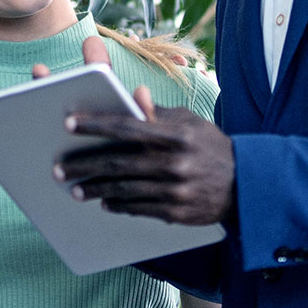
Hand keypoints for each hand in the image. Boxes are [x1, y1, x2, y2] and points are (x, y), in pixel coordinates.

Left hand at [42, 35, 234, 224]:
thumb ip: (157, 113)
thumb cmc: (211, 147)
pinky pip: (139, 208)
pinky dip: (118, 205)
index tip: (68, 124)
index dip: (95, 125)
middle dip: (84, 165)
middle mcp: (174, 163)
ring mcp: (175, 190)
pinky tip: (103, 202)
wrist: (248, 185)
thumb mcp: (189, 123)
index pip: (126, 126)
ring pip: (123, 189)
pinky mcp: (176, 213)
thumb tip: (133, 95)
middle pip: (117, 163)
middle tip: (59, 169)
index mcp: (175, 135)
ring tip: (74, 189)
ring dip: (95, 189)